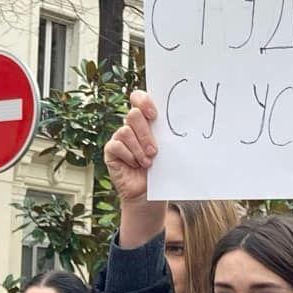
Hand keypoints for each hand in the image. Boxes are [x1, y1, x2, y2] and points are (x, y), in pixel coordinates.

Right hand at [101, 89, 166, 247]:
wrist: (149, 194)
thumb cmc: (160, 170)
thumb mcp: (166, 149)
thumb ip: (165, 134)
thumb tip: (181, 123)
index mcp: (145, 120)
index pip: (138, 98)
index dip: (144, 101)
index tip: (155, 116)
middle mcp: (131, 126)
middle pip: (133, 115)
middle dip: (145, 133)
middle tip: (154, 150)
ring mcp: (119, 138)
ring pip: (125, 131)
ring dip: (139, 149)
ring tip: (148, 162)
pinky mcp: (111, 151)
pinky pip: (116, 145)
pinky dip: (128, 156)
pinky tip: (135, 165)